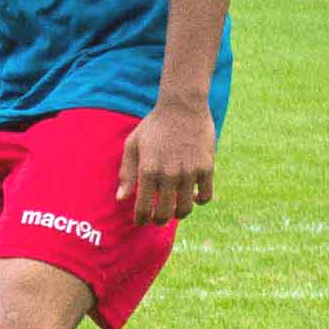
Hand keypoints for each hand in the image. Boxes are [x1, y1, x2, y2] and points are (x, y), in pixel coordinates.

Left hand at [118, 99, 216, 226]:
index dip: (141, 219)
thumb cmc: (153, 126)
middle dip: (159, 220)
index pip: (143, 208)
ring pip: (186, 208)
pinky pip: (206, 196)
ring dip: (179, 214)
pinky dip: (199, 201)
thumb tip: (121, 199)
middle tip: (157, 219)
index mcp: (147, 170)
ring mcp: (190, 172)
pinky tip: (193, 197)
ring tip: (175, 210)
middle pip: (165, 213)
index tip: (141, 221)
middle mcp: (169, 174)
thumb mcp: (132, 145)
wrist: (182, 107)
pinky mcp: (207, 168)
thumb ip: (126, 173)